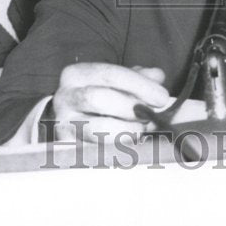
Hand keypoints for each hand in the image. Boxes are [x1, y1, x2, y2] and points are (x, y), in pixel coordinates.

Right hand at [51, 63, 169, 141]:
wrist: (70, 120)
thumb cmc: (100, 96)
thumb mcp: (117, 81)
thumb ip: (139, 76)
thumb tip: (157, 77)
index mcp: (76, 74)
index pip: (110, 74)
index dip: (139, 85)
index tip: (161, 97)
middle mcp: (64, 98)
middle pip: (98, 99)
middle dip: (131, 108)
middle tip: (151, 115)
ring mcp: (63, 125)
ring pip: (96, 129)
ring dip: (127, 130)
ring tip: (142, 129)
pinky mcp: (68, 150)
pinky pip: (96, 151)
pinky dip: (119, 148)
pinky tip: (131, 145)